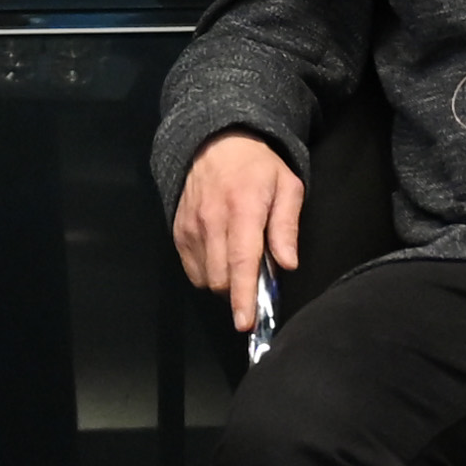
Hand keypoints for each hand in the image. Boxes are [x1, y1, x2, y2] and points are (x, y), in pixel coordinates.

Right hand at [172, 131, 303, 333]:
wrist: (215, 143)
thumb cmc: (258, 168)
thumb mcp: (287, 187)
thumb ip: (286, 226)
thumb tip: (287, 264)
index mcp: (243, 209)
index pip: (242, 261)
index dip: (244, 295)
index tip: (245, 322)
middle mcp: (212, 220)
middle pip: (221, 278)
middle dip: (240, 290)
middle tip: (258, 277)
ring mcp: (191, 226)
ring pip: (206, 278)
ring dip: (225, 282)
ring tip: (239, 262)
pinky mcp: (178, 231)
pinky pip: (193, 269)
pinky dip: (208, 273)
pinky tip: (221, 257)